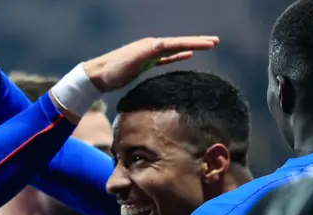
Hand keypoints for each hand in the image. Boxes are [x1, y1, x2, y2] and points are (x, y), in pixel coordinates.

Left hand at [83, 36, 219, 91]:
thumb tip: (163, 43)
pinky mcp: (145, 63)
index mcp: (150, 45)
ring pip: (174, 49)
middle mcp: (151, 47)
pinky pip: (166, 58)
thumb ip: (146, 53)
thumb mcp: (131, 62)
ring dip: (190, 47)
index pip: (176, 42)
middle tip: (215, 42)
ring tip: (207, 46)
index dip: (194, 43)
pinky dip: (177, 56)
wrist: (97, 76)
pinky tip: (186, 56)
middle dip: (197, 42)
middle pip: (178, 43)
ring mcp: (148, 54)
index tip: (211, 44)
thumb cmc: (113, 70)